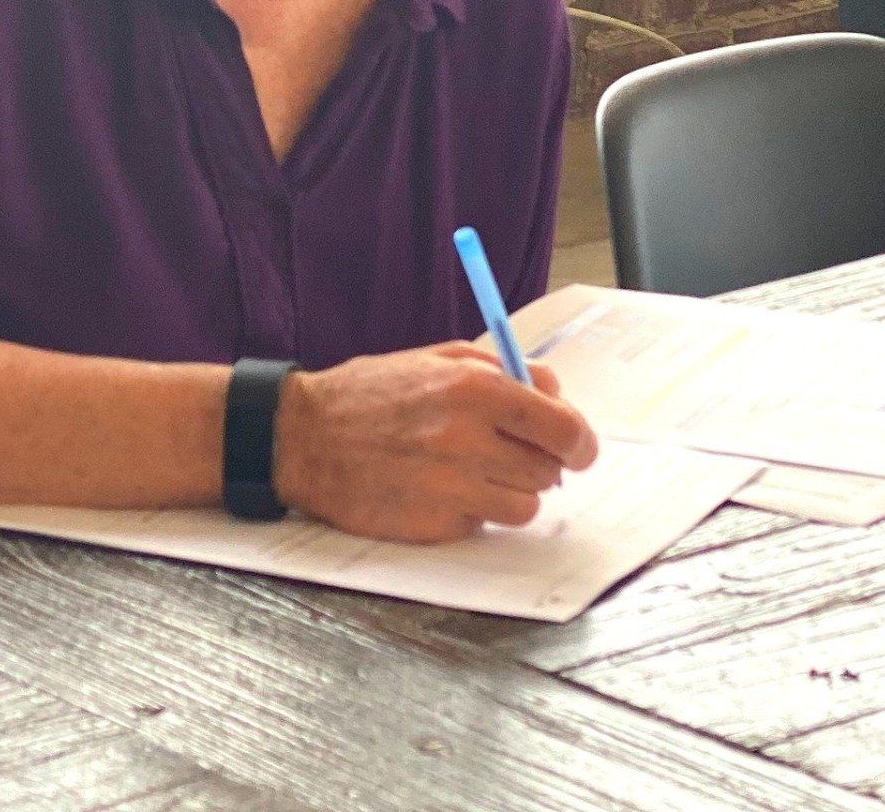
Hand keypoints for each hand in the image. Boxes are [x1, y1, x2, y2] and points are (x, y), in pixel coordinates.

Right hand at [271, 341, 596, 543]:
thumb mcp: (436, 358)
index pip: (560, 425)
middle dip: (542, 463)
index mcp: (473, 389)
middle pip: (549, 470)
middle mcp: (467, 438)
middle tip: (517, 454)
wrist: (304, 437)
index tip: (580, 448)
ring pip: (524, 506)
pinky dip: (475, 511)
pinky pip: (484, 525)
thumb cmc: (371, 393)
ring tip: (476, 471)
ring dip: (512, 490)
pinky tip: (443, 488)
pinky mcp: (435, 525)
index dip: (579, 440)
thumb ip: (501, 370)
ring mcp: (451, 486)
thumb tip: (554, 391)